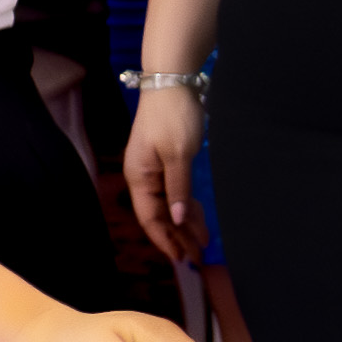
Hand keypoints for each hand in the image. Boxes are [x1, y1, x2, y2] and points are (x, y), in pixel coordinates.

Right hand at [123, 81, 208, 261]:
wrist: (172, 82)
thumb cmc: (173, 117)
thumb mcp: (179, 155)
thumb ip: (178, 188)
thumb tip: (178, 219)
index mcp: (139, 178)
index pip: (150, 218)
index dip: (165, 240)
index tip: (181, 259)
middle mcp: (142, 177)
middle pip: (159, 215)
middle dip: (177, 237)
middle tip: (197, 257)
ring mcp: (154, 170)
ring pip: (169, 205)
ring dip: (184, 224)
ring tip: (202, 243)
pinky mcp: (166, 162)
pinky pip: (175, 191)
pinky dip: (186, 205)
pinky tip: (197, 218)